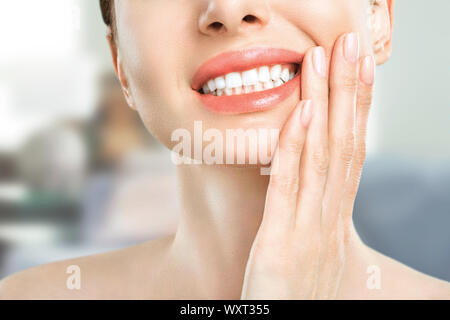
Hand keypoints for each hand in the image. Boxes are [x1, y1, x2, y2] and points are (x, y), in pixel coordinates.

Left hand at [241, 33, 374, 298]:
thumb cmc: (294, 293)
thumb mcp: (309, 247)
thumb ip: (310, 211)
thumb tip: (310, 178)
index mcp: (334, 217)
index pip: (351, 152)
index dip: (358, 109)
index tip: (361, 70)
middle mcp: (329, 217)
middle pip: (343, 143)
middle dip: (348, 91)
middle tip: (351, 44)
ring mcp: (308, 229)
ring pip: (321, 155)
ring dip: (325, 104)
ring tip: (325, 60)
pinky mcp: (281, 244)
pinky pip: (290, 188)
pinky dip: (297, 148)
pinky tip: (302, 113)